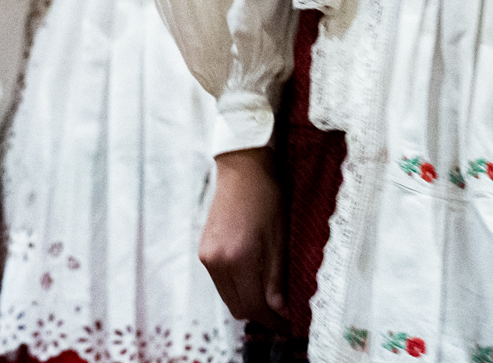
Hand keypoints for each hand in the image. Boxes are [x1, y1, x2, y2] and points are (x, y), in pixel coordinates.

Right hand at [199, 148, 285, 325]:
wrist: (242, 169)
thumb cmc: (266, 198)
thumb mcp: (279, 238)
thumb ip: (276, 278)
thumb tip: (279, 310)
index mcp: (237, 259)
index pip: (254, 306)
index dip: (272, 321)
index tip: (288, 324)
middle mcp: (216, 262)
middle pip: (237, 307)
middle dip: (260, 314)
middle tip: (281, 312)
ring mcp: (207, 256)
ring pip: (228, 297)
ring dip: (247, 301)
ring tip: (269, 294)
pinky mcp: (203, 250)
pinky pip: (220, 282)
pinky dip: (236, 286)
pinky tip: (253, 276)